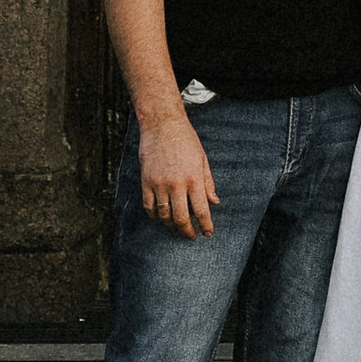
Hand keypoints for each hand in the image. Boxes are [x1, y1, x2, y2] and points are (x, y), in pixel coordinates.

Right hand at [135, 111, 218, 236]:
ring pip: (164, 215)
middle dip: (187, 231)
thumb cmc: (186, 140)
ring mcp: (159, 184)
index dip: (206, 225)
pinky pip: (149, 206)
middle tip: (191, 236)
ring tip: (177, 228)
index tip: (208, 233)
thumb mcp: (202, 159)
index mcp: (194, 178)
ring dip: (171, 226)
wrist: (162, 124)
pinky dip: (154, 216)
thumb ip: (208, 182)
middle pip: (181, 218)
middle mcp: (176, 184)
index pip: (201, 210)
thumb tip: (214, 202)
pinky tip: (160, 218)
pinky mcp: (146, 181)